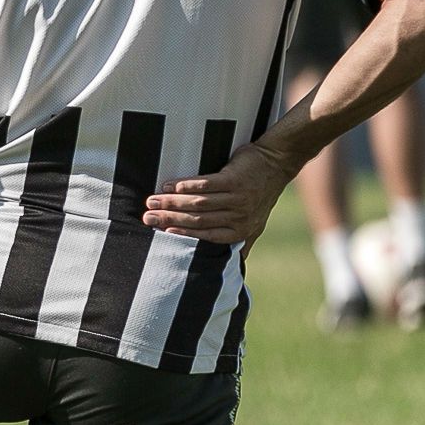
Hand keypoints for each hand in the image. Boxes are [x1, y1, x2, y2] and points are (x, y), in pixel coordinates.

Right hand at [143, 140, 294, 249]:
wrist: (276, 162)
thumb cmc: (262, 193)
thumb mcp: (257, 222)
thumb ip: (243, 240)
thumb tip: (236, 262)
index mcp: (240, 230)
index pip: (206, 235)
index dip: (182, 233)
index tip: (161, 230)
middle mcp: (239, 217)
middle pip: (198, 219)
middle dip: (169, 218)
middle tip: (148, 216)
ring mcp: (238, 198)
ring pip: (198, 203)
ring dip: (172, 202)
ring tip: (153, 200)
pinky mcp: (234, 179)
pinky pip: (205, 184)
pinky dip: (185, 185)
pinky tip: (170, 185)